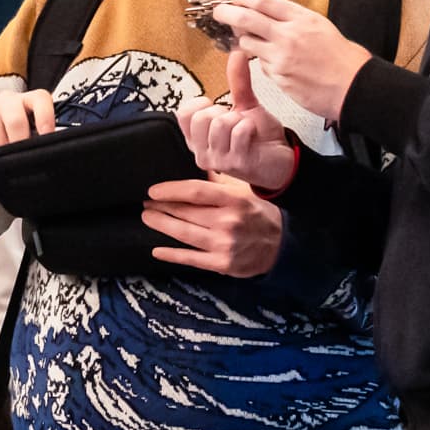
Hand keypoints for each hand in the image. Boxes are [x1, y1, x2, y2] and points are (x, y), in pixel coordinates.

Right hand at [0, 90, 55, 157]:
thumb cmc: (17, 130)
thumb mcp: (32, 130)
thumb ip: (40, 138)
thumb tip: (47, 154)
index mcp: (29, 99)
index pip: (40, 100)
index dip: (45, 117)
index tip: (47, 135)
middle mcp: (7, 100)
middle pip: (15, 121)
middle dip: (19, 144)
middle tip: (21, 159)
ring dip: (0, 155)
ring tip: (4, 161)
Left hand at [143, 174, 282, 276]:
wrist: (282, 246)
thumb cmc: (260, 215)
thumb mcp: (244, 193)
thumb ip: (220, 182)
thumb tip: (198, 165)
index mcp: (234, 200)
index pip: (195, 192)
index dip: (170, 190)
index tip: (153, 190)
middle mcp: (228, 222)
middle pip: (185, 212)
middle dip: (161, 206)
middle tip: (147, 202)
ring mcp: (224, 244)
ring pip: (183, 233)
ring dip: (161, 224)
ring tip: (147, 217)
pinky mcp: (222, 264)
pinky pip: (190, 258)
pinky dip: (171, 254)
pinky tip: (157, 250)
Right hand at [178, 50, 296, 191]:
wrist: (282, 161)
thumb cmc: (259, 138)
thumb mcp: (246, 107)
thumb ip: (238, 82)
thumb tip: (236, 53)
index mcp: (197, 140)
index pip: (183, 114)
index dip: (201, 103)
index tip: (218, 107)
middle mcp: (202, 153)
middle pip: (200, 118)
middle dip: (223, 112)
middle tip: (235, 121)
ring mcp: (218, 161)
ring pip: (219, 124)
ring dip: (239, 120)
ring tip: (246, 129)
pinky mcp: (235, 164)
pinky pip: (238, 133)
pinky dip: (249, 127)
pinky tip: (252, 134)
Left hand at [214, 0, 371, 120]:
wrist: (354, 87)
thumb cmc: (343, 58)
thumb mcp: (321, 27)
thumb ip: (295, 21)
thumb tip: (272, 17)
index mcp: (302, 18)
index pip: (264, 1)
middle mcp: (288, 35)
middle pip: (246, 19)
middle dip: (227, 13)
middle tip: (218, 12)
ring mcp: (281, 57)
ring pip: (247, 44)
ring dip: (242, 41)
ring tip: (245, 39)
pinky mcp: (279, 77)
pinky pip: (262, 66)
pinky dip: (263, 63)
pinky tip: (276, 64)